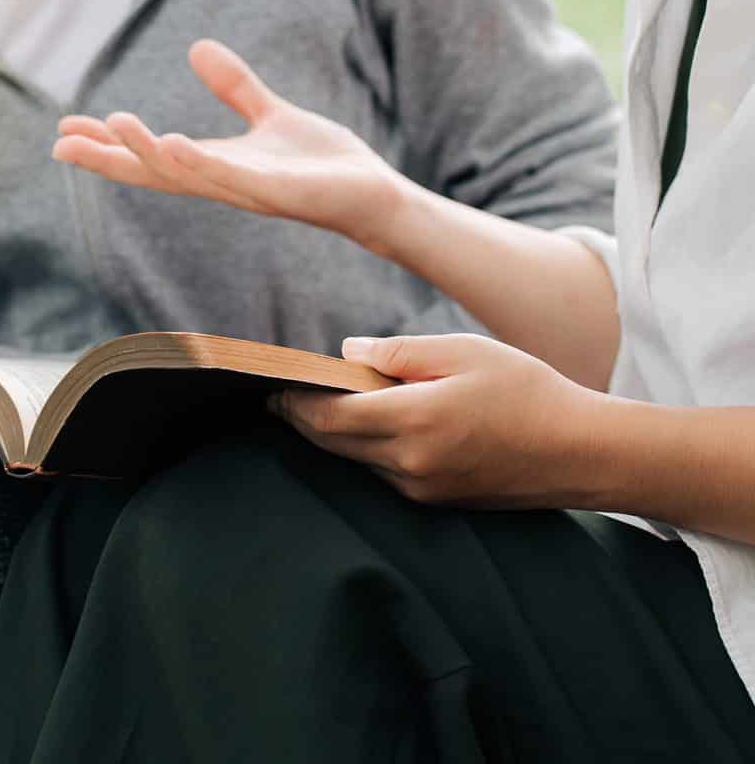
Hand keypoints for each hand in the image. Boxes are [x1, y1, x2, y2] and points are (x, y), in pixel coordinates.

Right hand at [53, 39, 403, 249]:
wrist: (370, 192)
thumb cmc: (321, 162)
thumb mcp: (269, 114)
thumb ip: (235, 87)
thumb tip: (196, 48)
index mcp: (216, 164)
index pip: (151, 157)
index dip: (109, 145)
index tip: (65, 130)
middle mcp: (222, 183)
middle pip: (153, 173)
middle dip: (108, 159)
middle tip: (61, 142)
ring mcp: (247, 190)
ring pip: (185, 175)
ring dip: (146, 153)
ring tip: (111, 123)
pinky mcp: (276, 191)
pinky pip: (229, 177)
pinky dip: (197, 162)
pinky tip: (170, 142)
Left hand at [270, 334, 602, 509]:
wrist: (580, 452)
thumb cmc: (526, 390)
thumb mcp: (463, 351)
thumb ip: (398, 353)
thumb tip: (348, 355)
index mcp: (413, 421)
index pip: (329, 415)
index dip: (294, 401)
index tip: (271, 386)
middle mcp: (409, 463)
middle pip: (333, 442)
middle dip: (300, 419)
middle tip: (279, 397)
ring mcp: (421, 488)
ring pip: (356, 459)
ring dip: (333, 434)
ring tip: (320, 403)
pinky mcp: (435, 500)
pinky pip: (383, 473)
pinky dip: (364, 448)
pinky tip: (368, 425)